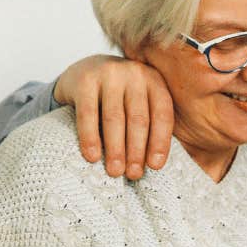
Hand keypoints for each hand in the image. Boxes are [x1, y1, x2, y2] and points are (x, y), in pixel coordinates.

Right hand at [53, 53, 174, 177]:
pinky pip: (88, 114)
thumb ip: (153, 124)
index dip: (160, 142)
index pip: (162, 114)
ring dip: (115, 148)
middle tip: (133, 174)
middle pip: (138, 118)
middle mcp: (135, 73)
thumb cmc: (120, 98)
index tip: (155, 167)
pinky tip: (92, 156)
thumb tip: (157, 165)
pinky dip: (90, 137)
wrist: (85, 72)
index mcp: (154, 81)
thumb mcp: (142, 102)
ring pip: (114, 118)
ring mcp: (109, 73)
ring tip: (115, 171)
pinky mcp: (85, 80)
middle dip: (136, 150)